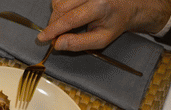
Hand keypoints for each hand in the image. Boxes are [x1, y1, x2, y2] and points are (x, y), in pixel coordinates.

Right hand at [36, 0, 170, 51]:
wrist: (128, 6)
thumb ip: (79, 43)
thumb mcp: (101, 40)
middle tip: (55, 36)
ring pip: (58, 1)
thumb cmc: (115, 23)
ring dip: (56, 15)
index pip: (69, 19)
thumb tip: (58, 44)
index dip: (53, 30)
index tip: (43, 38)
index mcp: (100, 6)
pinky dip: (59, 7)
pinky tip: (68, 14)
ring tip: (66, 24)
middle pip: (60, 7)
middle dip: (53, 24)